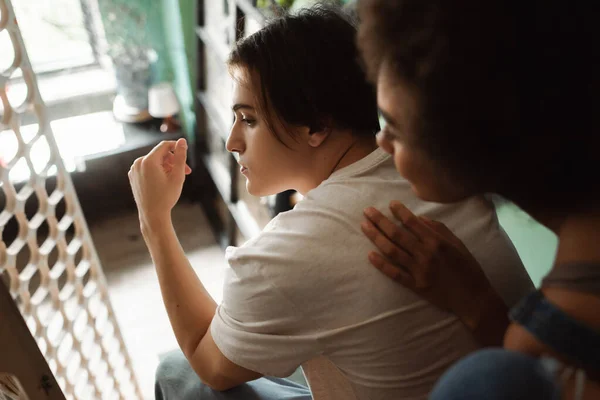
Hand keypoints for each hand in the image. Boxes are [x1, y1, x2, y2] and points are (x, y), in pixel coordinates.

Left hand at [128, 139, 191, 229]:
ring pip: (154, 161)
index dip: (176, 147)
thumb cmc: (166, 197)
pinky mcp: (133, 176)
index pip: (164, 145)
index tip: (185, 153)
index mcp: (148, 161)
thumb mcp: (177, 176)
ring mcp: (134, 170)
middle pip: (159, 154)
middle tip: (187, 172)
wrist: (152, 215)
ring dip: (166, 166)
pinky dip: (157, 171)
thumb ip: (180, 156)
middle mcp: (138, 163)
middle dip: (173, 160)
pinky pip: (147, 168)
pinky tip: (165, 181)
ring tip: (175, 178)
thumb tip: (182, 141)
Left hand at [361, 201, 496, 326]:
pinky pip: (395, 274)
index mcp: (437, 242)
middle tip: (367, 211)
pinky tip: (370, 255)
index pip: (413, 222)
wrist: (472, 298)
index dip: (400, 211)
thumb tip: (419, 218)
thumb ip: (439, 229)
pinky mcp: (416, 286)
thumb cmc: (467, 268)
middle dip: (380, 220)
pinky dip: (381, 265)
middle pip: (397, 234)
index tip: (390, 204)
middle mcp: (426, 254)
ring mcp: (419, 271)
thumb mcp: (457, 244)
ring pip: (392, 251)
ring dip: (376, 237)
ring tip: (364, 226)